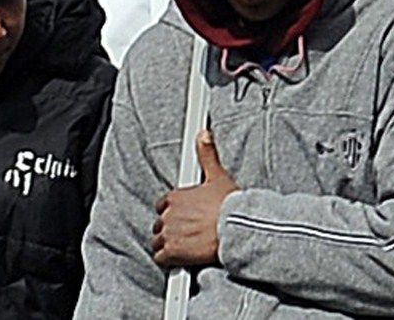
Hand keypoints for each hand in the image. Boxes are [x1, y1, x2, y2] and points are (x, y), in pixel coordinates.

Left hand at [152, 128, 236, 271]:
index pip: (163, 204)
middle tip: (186, 230)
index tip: (183, 214)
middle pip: (160, 223)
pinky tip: (179, 257)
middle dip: (170, 227)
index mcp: (176, 196)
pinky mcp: (172, 252)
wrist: (234, 230)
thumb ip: (207, 154)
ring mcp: (169, 234)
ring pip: (158, 241)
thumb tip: (203, 135)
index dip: (173, 210)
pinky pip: (160, 258)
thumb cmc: (228, 205)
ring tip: (183, 244)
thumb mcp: (218, 176)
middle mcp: (169, 215)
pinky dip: (167, 259)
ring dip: (167, 243)